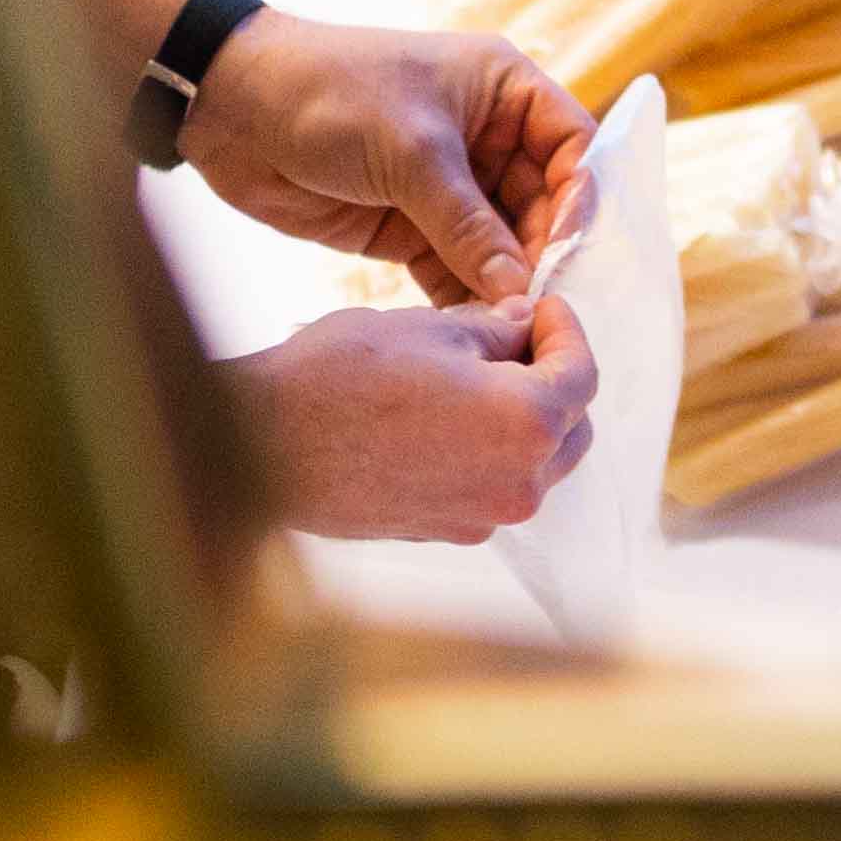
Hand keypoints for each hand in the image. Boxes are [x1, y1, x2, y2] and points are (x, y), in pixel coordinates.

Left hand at [184, 8, 596, 301]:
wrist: (231, 108)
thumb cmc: (330, 94)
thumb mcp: (412, 153)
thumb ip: (469, 225)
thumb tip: (519, 288)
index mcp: (503, 90)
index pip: (571, 146)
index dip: (578, 196)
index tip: (564, 249)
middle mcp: (485, 137)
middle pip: (541, 203)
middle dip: (539, 251)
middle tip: (537, 303)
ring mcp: (446, 185)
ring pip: (498, 243)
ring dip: (502, 282)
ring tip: (506, 325)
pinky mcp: (408, 225)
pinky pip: (453, 266)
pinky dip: (461, 296)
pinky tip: (468, 328)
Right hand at [222, 292, 595, 542]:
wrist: (258, 448)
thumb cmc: (339, 379)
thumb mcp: (430, 329)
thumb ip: (495, 329)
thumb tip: (523, 324)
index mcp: (525, 425)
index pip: (582, 374)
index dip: (566, 332)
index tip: (544, 308)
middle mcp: (517, 484)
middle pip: (571, 428)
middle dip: (553, 379)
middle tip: (515, 339)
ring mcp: (482, 517)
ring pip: (535, 464)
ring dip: (523, 420)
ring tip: (476, 377)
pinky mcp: (445, 533)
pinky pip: (493, 487)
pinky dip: (489, 452)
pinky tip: (447, 419)